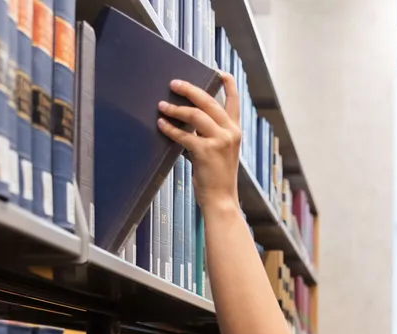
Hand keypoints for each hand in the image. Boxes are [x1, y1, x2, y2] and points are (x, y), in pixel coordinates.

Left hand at [157, 72, 240, 212]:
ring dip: (175, 109)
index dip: (227, 83)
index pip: (234, 100)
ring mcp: (220, 141)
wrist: (222, 200)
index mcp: (235, 130)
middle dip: (190, 90)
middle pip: (209, 101)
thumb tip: (188, 118)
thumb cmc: (217, 178)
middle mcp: (230, 132)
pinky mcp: (206, 151)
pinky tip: (161, 125)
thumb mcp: (221, 151)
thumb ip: (211, 134)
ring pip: (195, 115)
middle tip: (174, 83)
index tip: (217, 71)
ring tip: (161, 106)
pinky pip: (184, 135)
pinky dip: (170, 128)